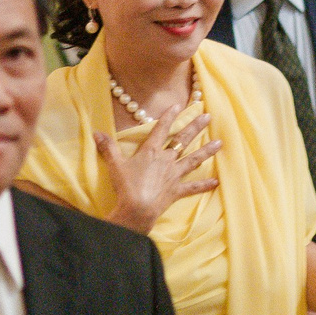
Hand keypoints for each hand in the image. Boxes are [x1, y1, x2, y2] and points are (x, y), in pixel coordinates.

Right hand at [99, 106, 220, 234]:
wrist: (137, 209)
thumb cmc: (126, 186)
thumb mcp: (114, 165)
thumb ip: (107, 147)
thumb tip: (96, 132)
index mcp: (150, 152)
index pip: (161, 129)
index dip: (169, 116)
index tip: (178, 105)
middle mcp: (166, 160)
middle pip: (183, 140)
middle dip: (195, 127)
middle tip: (208, 116)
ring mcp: (174, 175)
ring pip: (193, 160)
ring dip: (207, 151)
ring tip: (220, 143)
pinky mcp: (177, 191)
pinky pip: (193, 187)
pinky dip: (204, 185)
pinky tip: (216, 182)